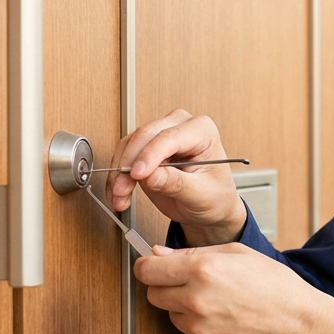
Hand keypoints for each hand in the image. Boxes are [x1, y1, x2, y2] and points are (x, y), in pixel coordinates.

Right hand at [106, 109, 246, 245]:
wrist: (210, 206)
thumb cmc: (215, 196)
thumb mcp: (201, 195)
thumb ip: (176, 184)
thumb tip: (150, 176)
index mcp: (202, 131)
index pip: (169, 137)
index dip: (149, 156)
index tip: (137, 175)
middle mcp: (180, 126)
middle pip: (144, 137)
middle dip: (128, 165)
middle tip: (122, 190)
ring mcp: (161, 135)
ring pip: (129, 145)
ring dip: (119, 172)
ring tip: (119, 197)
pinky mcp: (146, 148)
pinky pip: (124, 155)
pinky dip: (118, 175)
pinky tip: (117, 192)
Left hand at [135, 244, 333, 333]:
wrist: (301, 325)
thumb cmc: (277, 287)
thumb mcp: (238, 253)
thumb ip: (192, 253)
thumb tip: (158, 255)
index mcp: (203, 269)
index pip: (147, 270)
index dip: (148, 267)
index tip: (152, 267)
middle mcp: (196, 299)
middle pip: (154, 295)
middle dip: (166, 288)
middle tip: (191, 285)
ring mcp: (199, 328)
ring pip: (171, 316)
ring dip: (185, 309)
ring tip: (218, 304)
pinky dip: (200, 329)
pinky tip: (225, 321)